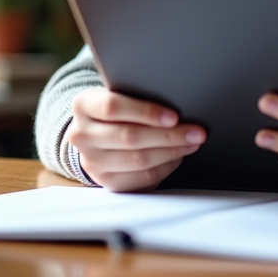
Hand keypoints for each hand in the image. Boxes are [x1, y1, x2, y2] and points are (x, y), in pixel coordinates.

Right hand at [67, 87, 205, 191]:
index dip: (145, 112)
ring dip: (172, 152)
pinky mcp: (106, 181)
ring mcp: (92, 161)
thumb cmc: (116, 109)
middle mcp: (81, 135)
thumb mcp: (117, 94)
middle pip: (129, 137)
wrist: (94, 135)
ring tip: (192, 142)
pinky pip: (142, 178)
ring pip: (138, 160)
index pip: (113, 107)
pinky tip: (178, 156)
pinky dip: (165, 167)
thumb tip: (177, 101)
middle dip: (168, 135)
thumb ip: (136, 95)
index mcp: (82, 105)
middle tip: (196, 131)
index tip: (174, 116)